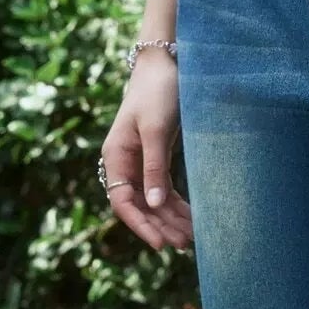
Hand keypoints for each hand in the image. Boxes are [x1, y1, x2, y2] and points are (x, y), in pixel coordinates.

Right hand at [99, 51, 193, 252]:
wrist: (167, 64)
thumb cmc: (158, 92)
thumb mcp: (156, 131)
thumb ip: (154, 167)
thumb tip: (154, 205)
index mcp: (116, 156)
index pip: (121, 201)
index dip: (140, 225)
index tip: (160, 243)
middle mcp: (124, 163)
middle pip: (139, 206)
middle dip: (160, 226)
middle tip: (184, 244)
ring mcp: (140, 162)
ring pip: (153, 201)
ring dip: (170, 220)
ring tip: (192, 238)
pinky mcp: (157, 159)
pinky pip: (164, 190)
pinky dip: (177, 205)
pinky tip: (192, 219)